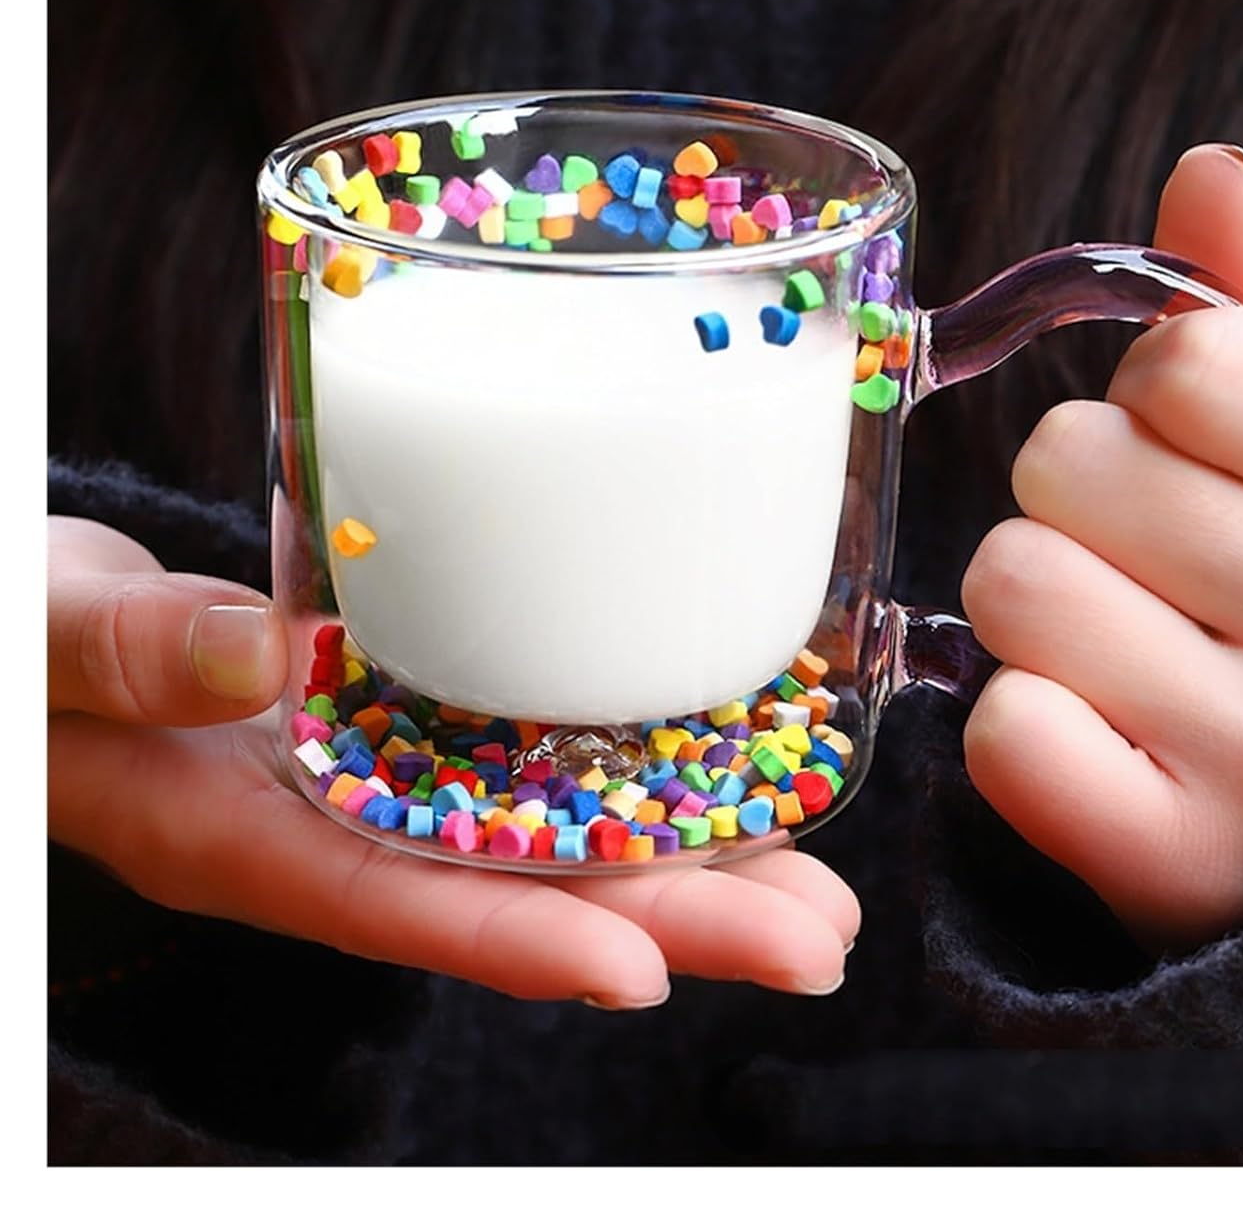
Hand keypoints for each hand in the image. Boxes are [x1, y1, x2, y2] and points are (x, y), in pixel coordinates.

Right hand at [47, 518, 856, 1004]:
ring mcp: (377, 775)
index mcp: (234, 831)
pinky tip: (719, 769)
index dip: (513, 941)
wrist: (42, 619)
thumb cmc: (23, 639)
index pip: (391, 903)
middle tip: (814, 940)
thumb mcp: (45, 638)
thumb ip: (127, 657)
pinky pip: (524, 753)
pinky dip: (621, 767)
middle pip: (512, 888)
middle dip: (666, 920)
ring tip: (814, 886)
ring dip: (681, 857)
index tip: (640, 973)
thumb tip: (253, 661)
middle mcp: (331, 823)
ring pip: (543, 830)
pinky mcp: (404, 717)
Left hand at [960, 145, 1242, 949]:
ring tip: (1128, 649)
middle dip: (1084, 502)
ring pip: (1014, 583)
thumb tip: (1207, 170)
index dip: (1160, 400)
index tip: (1206, 463)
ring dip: (1042, 607)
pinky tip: (1105, 742)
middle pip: (1066, 463)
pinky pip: (1005, 732)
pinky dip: (1028, 729)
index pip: (1182, 359)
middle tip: (1159, 570)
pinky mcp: (1176, 866)